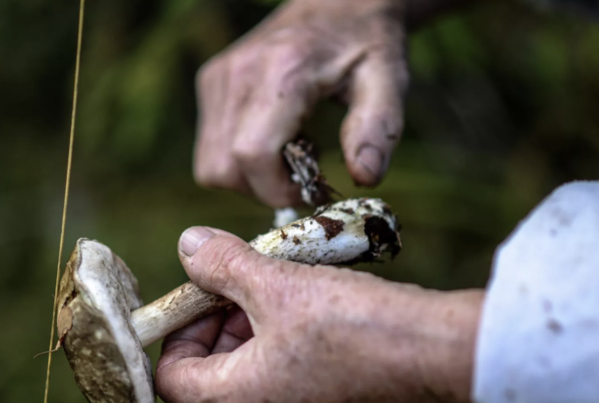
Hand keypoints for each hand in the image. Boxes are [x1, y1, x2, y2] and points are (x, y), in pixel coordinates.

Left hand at [155, 227, 482, 402]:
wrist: (438, 355)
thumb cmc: (356, 323)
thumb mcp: (279, 282)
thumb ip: (224, 265)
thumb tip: (189, 246)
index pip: (173, 376)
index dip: (181, 329)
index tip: (207, 295)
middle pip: (216, 380)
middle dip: (224, 328)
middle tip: (251, 288)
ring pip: (258, 386)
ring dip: (261, 341)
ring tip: (291, 298)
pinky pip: (297, 397)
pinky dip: (295, 361)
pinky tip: (324, 327)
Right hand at [193, 0, 408, 206]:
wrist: (338, 3)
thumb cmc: (366, 44)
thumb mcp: (388, 82)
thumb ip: (378, 129)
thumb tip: (364, 178)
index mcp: (283, 72)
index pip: (252, 154)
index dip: (277, 189)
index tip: (311, 188)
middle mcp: (238, 73)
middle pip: (223, 169)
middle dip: (263, 189)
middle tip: (302, 175)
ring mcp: (218, 77)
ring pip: (210, 166)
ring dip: (249, 178)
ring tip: (289, 153)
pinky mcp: (210, 82)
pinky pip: (209, 148)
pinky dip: (238, 159)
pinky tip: (274, 137)